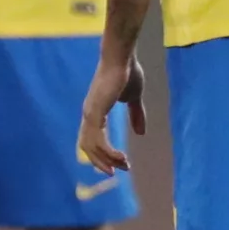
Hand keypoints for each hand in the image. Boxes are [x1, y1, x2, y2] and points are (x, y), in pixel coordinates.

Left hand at [77, 49, 145, 173]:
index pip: (91, 138)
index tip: (118, 163)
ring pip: (91, 146)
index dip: (101, 153)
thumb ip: (136, 114)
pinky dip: (108, 152)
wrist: (123, 58)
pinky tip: (121, 157)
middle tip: (118, 172)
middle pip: (88, 147)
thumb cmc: (127, 72)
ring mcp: (90, 113)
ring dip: (106, 160)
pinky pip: (98, 140)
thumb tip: (140, 133)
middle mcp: (89, 114)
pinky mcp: (95, 112)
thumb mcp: (134, 98)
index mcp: (95, 111)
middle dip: (102, 161)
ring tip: (123, 166)